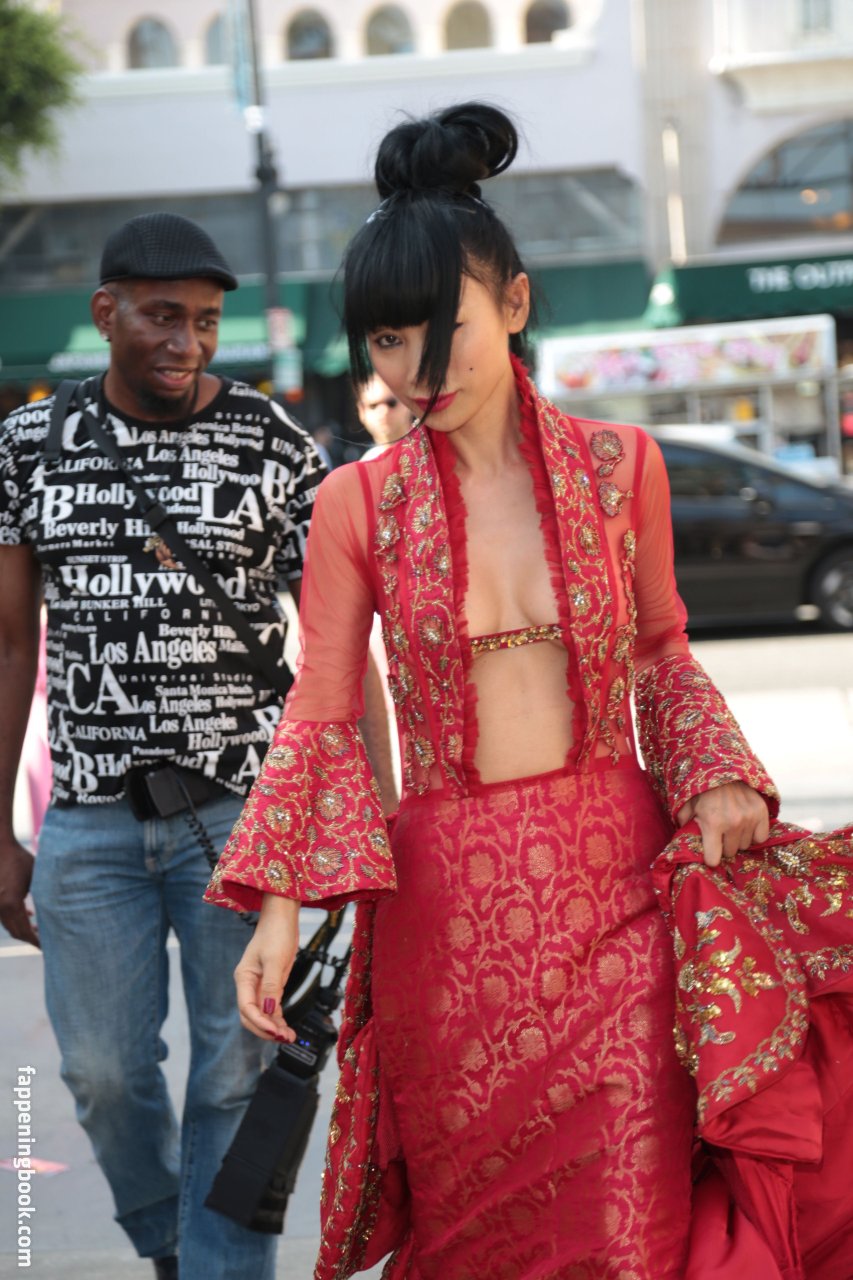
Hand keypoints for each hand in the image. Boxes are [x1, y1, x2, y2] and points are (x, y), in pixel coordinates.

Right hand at [0, 837, 38, 947]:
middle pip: (17, 932)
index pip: (25, 930)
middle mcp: (1, 907)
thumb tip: (59, 910)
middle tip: (47, 942)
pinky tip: (30, 914)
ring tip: (40, 930)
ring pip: (10, 926)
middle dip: (31, 939)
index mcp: (12, 903)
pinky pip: (5, 917)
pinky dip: (17, 919)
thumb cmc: (20, 859)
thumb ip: (43, 895)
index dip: (36, 941)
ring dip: (24, 929)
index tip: (48, 947)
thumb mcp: (37, 877)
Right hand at [234, 894, 299, 1041]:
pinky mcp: (270, 984)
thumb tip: (269, 1010)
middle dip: (266, 1029)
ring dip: (274, 1028)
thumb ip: (271, 986)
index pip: (247, 1008)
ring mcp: (259, 985)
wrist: (282, 917)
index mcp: (243, 978)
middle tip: (284, 1038)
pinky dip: (278, 1019)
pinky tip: (287, 1029)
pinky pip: (271, 1008)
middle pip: (251, 1016)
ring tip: (290, 1038)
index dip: (260, 1022)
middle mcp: (248, 984)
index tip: (276, 1032)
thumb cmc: (276, 934)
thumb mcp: (275, 959)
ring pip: (262, 1014)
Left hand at [677, 782, 769, 867]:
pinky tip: (746, 825)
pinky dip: (754, 834)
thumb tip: (680, 837)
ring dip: (738, 839)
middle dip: (724, 846)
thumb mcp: (688, 804)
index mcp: (712, 823)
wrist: (723, 767)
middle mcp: (733, 822)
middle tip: (720, 833)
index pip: (713, 859)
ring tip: (732, 826)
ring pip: (745, 845)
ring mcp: (749, 817)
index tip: (710, 852)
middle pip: (730, 852)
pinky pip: (761, 837)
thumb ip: (683, 822)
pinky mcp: (762, 812)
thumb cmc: (704, 789)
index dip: (710, 857)